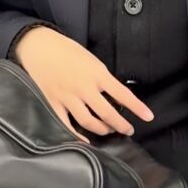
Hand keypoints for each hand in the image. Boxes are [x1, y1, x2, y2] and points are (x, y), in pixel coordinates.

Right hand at [15, 27, 152, 136]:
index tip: (148, 117)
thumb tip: (116, 96)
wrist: (39, 46)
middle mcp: (84, 87)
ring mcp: (68, 97)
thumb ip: (103, 78)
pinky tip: (85, 141)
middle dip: (121, 124)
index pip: (123, 94)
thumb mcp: (91, 60)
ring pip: (89, 122)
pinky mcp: (53, 103)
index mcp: (97, 74)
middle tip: (128, 130)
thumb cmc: (67, 51)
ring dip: (102, 129)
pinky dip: (76, 136)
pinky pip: (65, 125)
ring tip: (108, 130)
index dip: (137, 107)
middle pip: (107, 113)